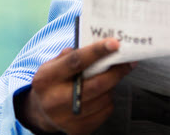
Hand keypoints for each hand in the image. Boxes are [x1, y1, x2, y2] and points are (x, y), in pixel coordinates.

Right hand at [15, 38, 133, 134]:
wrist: (41, 113)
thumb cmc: (52, 83)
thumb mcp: (53, 65)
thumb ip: (72, 54)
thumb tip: (99, 46)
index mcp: (47, 79)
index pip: (76, 62)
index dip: (97, 51)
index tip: (115, 44)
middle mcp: (54, 100)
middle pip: (96, 84)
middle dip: (116, 71)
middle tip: (128, 62)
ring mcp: (66, 119)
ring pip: (103, 98)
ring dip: (112, 86)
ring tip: (109, 79)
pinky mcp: (78, 130)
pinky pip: (105, 111)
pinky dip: (108, 100)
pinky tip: (101, 95)